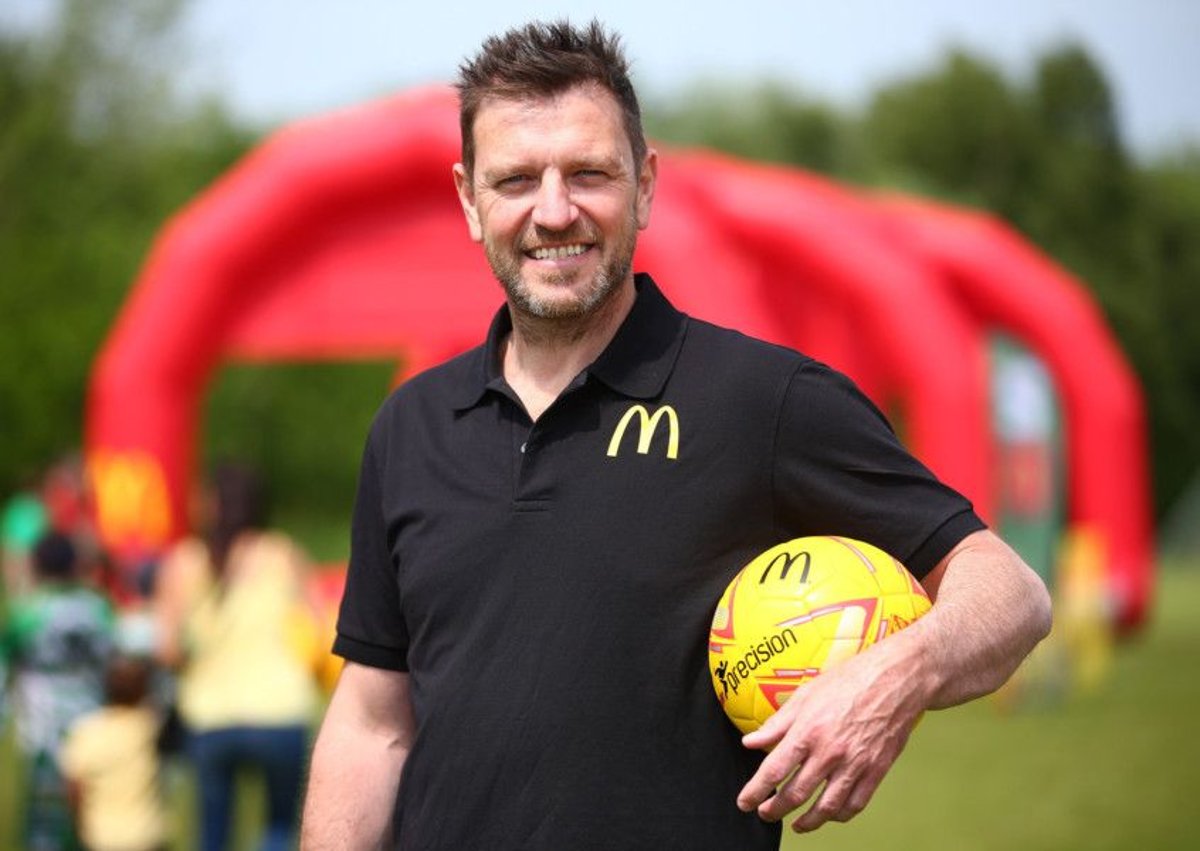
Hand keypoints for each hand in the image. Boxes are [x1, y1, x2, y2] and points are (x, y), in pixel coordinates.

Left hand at [736, 637, 927, 832]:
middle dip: (775, 809)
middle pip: (796, 794)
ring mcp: (855, 764)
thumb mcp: (805, 695)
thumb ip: (777, 724)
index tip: (745, 802)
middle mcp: (830, 752)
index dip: (756, 791)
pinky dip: (839, 815)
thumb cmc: (849, 681)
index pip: (774, 770)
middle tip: (765, 813)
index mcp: (808, 731)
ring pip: (826, 807)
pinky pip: (855, 804)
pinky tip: (829, 814)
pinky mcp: (876, 771)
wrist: (895, 680)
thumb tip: (751, 742)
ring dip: (807, 821)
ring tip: (795, 824)